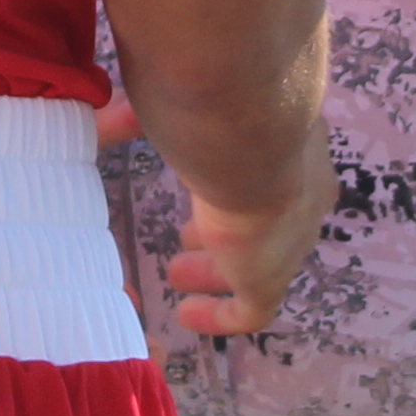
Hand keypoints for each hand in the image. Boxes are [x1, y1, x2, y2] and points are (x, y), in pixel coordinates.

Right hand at [96, 93, 335, 338]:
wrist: (248, 132)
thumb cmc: (211, 102)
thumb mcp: (183, 100)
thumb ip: (152, 111)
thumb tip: (112, 113)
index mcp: (293, 143)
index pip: (270, 173)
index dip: (232, 186)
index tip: (198, 194)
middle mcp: (304, 192)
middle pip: (266, 223)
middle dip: (224, 230)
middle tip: (186, 241)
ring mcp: (291, 239)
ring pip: (259, 264)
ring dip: (217, 269)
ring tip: (177, 273)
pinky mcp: (269, 276)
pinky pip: (250, 310)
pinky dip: (221, 315)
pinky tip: (187, 315)